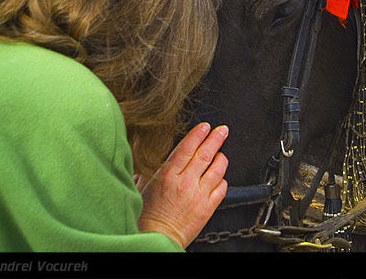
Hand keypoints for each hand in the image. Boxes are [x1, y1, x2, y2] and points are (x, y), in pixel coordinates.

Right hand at [137, 122, 228, 247]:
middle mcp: (185, 183)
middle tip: (222, 130)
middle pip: (205, 154)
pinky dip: (222, 179)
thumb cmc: (147, 215)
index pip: (187, 148)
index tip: (205, 126)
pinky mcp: (207, 207)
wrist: (156, 238)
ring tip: (221, 153)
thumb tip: (150, 151)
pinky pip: (222, 188)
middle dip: (216, 138)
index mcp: (167, 175)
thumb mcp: (143, 185)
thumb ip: (152, 167)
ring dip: (221, 158)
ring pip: (217, 169)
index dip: (198, 134)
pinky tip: (219, 177)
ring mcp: (198, 195)